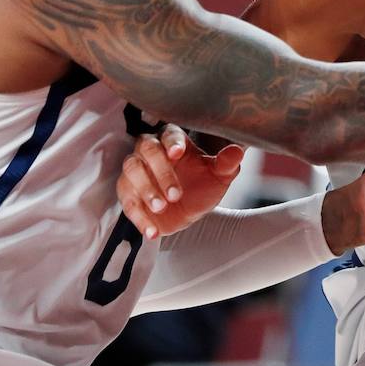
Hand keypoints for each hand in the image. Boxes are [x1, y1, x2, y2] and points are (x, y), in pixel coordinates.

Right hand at [117, 124, 244, 239]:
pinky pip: (127, 202)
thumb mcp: (220, 175)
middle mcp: (150, 151)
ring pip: (132, 171)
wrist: (189, 208)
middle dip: (161, 172)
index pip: (169, 134)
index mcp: (174, 140)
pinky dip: (139, 218)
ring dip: (146, 190)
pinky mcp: (129, 194)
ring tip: (162, 208)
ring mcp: (136, 171)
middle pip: (147, 150)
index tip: (178, 153)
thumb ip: (227, 163)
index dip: (172, 142)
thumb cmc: (202, 183)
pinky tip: (152, 231)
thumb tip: (237, 152)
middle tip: (175, 194)